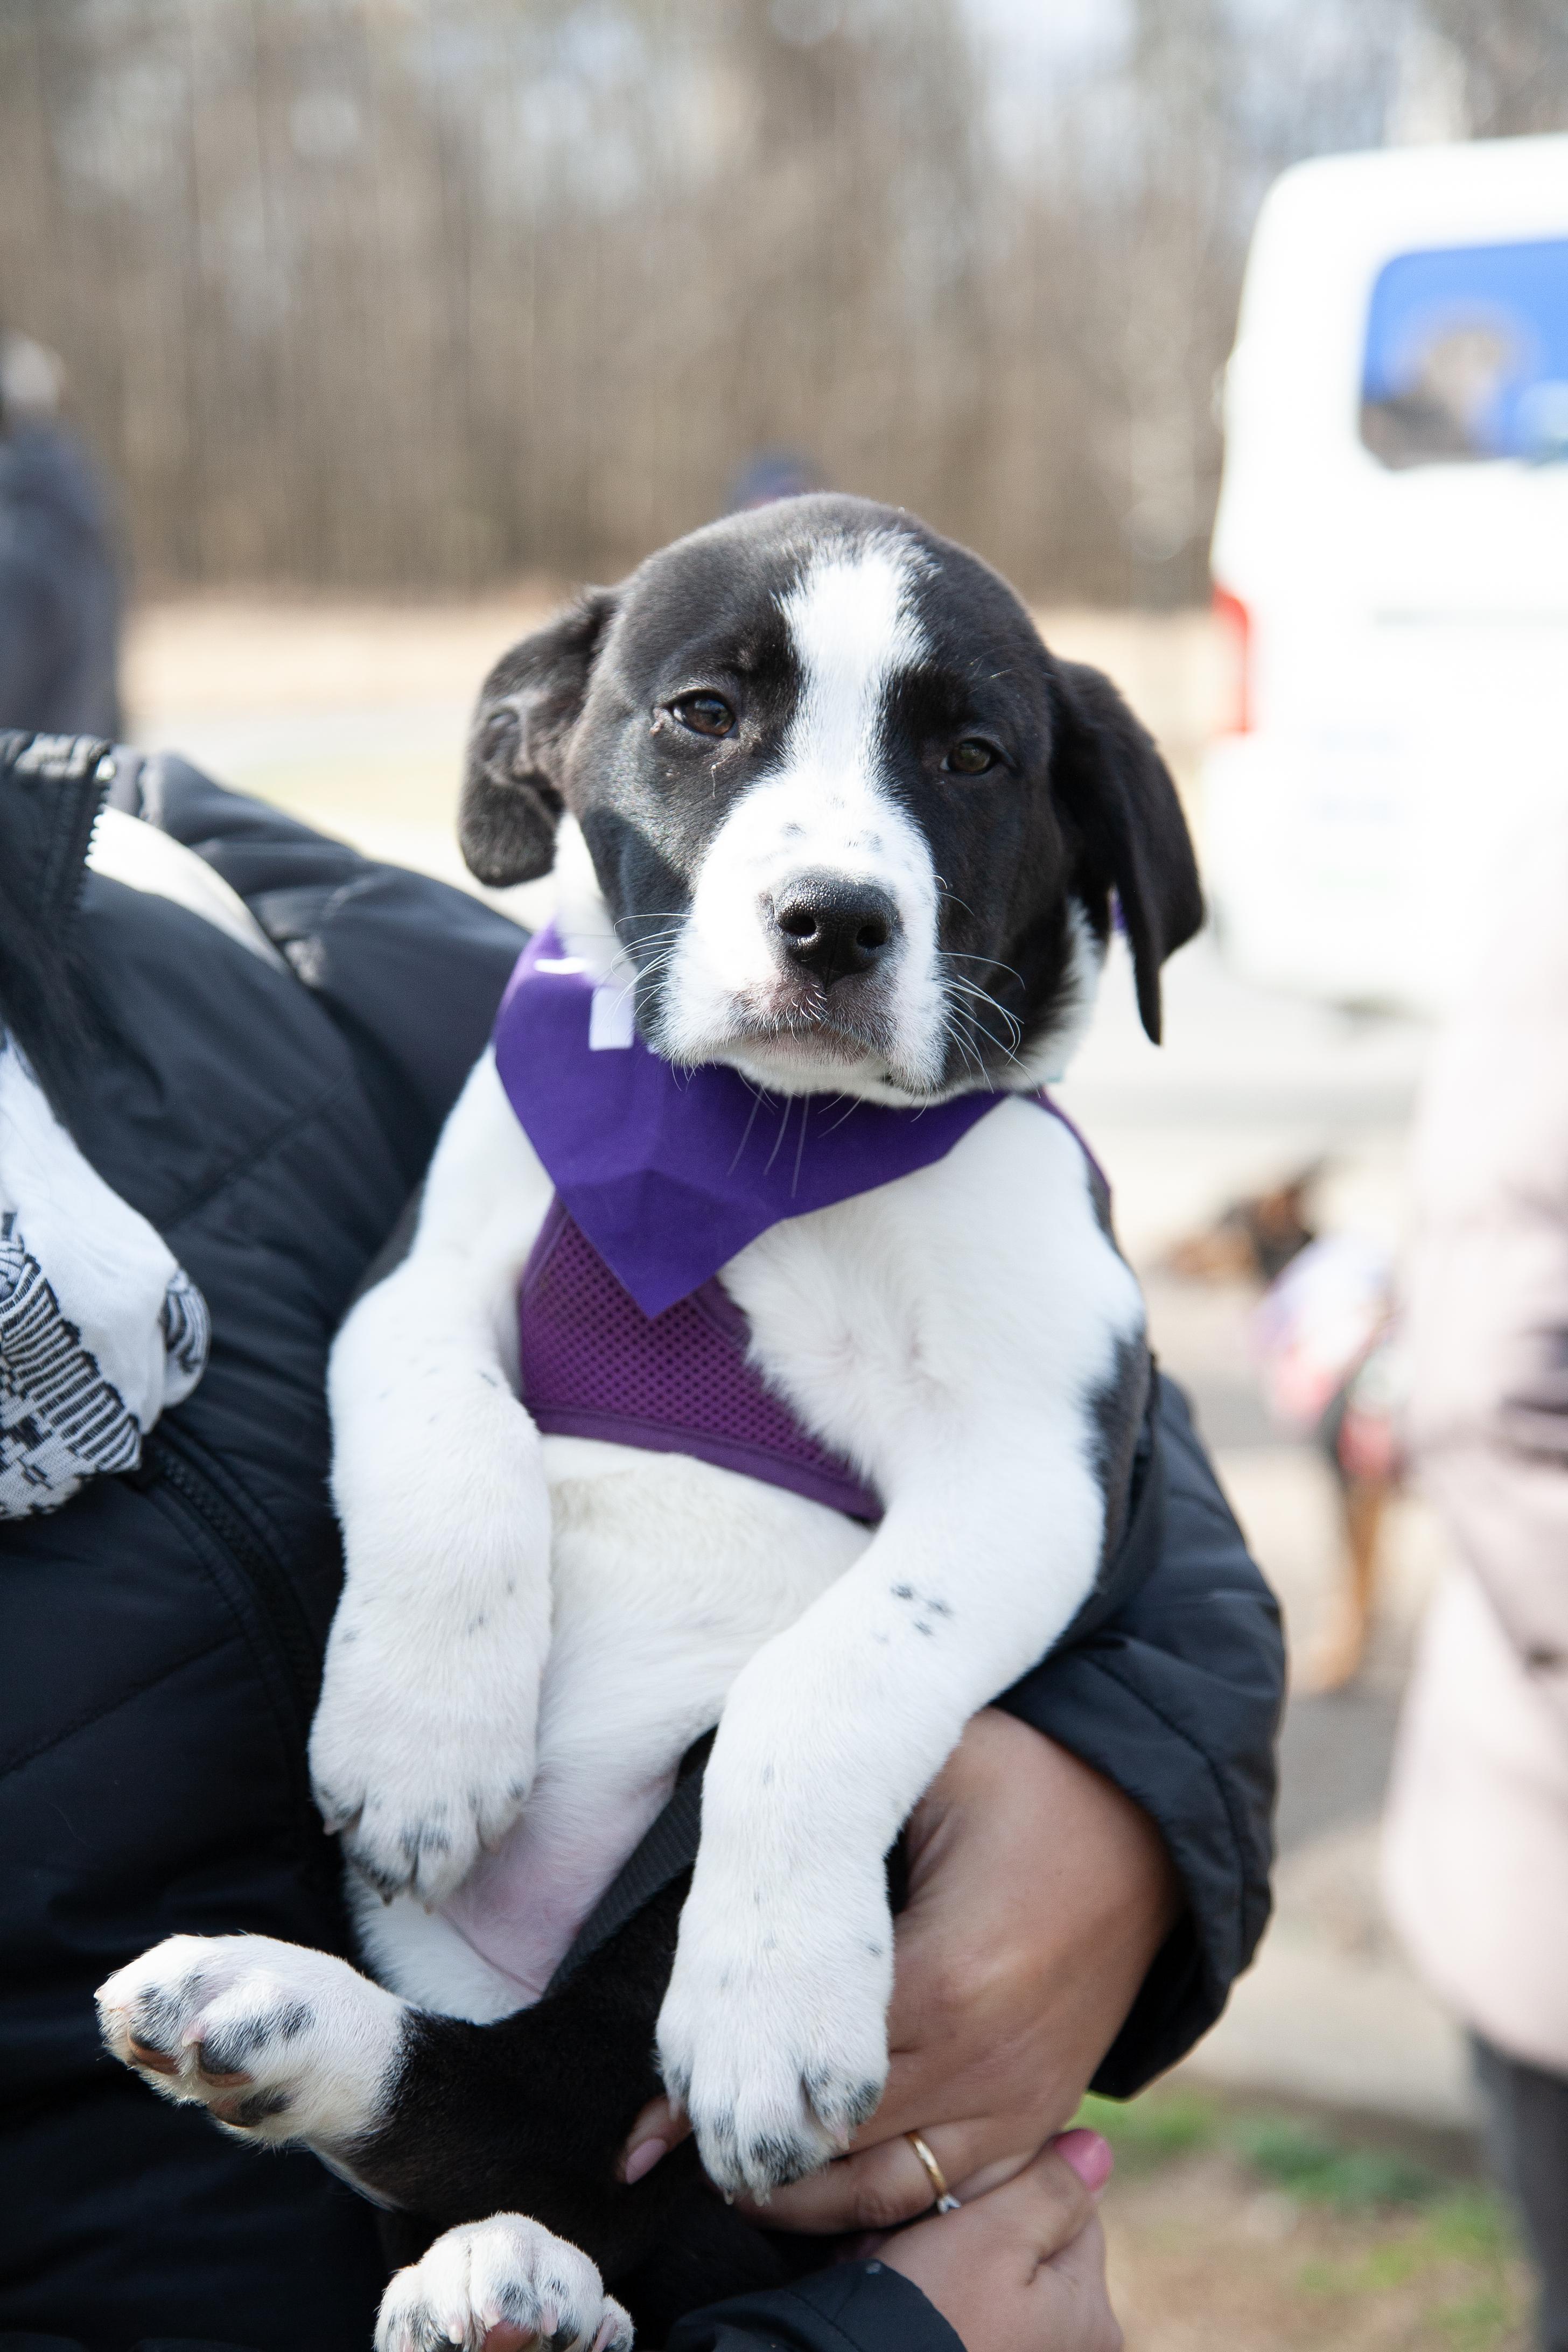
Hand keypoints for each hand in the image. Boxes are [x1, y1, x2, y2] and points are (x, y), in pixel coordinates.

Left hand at [621, 1709, 1176, 2221]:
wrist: (1148, 1826)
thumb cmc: (1025, 1783)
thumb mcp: (929, 1771)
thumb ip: (833, 1826)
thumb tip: (733, 1872)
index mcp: (946, 1978)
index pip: (806, 2063)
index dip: (729, 2086)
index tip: (662, 2109)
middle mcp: (983, 2059)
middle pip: (837, 2143)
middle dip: (753, 2149)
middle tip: (674, 2143)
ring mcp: (1017, 2097)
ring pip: (888, 2191)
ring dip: (807, 2196)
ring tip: (734, 2174)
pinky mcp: (1039, 2112)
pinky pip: (951, 2191)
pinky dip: (883, 2201)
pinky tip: (824, 2186)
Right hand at [880, 2129, 1120, 2351]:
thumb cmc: (933, 2314)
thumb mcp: (994, 2235)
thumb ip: (1051, 2189)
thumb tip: (1097, 2150)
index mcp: (1090, 2314)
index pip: (1065, 2202)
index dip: (1007, 2180)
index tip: (951, 2187)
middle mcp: (1070, 2344)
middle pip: (1024, 2238)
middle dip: (966, 2220)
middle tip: (911, 2228)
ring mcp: (1024, 2351)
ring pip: (984, 2266)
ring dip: (937, 2249)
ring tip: (889, 2257)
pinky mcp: (984, 2351)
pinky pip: (961, 2302)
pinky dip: (929, 2287)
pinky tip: (891, 2278)